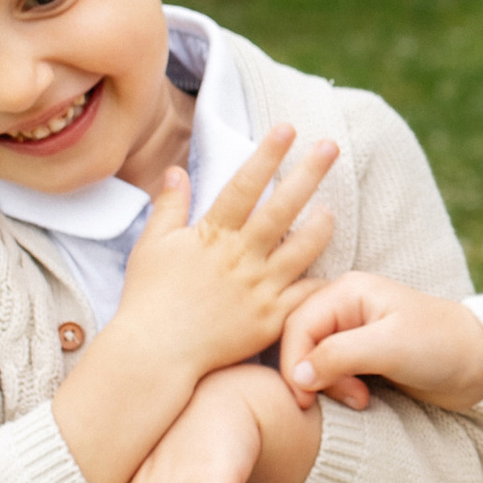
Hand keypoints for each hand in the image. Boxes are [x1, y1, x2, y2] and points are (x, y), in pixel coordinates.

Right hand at [112, 125, 340, 381]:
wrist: (154, 354)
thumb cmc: (148, 299)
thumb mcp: (152, 245)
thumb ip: (169, 206)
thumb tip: (176, 170)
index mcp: (213, 235)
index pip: (245, 185)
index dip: (267, 154)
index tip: (287, 128)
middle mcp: (241, 257)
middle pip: (282, 208)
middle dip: (308, 174)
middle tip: (330, 146)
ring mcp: (260, 288)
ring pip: (302, 249)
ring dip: (321, 225)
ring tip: (331, 208)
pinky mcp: (271, 319)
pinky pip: (305, 295)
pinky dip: (322, 280)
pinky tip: (334, 266)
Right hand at [281, 272, 482, 413]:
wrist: (480, 363)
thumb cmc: (441, 346)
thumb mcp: (389, 347)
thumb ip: (339, 356)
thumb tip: (297, 377)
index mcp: (346, 292)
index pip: (297, 326)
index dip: (294, 364)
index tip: (305, 399)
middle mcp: (344, 308)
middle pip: (300, 344)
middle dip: (313, 377)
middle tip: (348, 397)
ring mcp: (351, 333)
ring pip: (313, 363)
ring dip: (329, 387)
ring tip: (360, 399)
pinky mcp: (361, 358)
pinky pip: (330, 375)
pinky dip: (338, 391)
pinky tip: (362, 399)